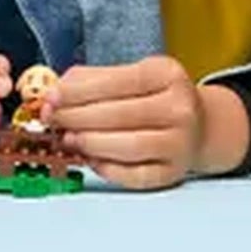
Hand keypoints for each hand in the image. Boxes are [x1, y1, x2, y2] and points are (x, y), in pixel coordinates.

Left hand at [42, 55, 230, 190]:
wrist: (200, 126)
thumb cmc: (156, 98)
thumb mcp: (133, 75)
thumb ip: (92, 80)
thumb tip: (53, 91)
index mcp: (168, 75)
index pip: (118, 82)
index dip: (78, 92)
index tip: (50, 98)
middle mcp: (180, 108)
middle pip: (119, 115)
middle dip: (76, 118)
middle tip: (51, 120)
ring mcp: (179, 143)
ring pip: (127, 147)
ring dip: (89, 143)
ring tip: (68, 138)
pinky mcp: (173, 173)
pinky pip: (134, 176)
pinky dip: (106, 168)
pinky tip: (89, 158)